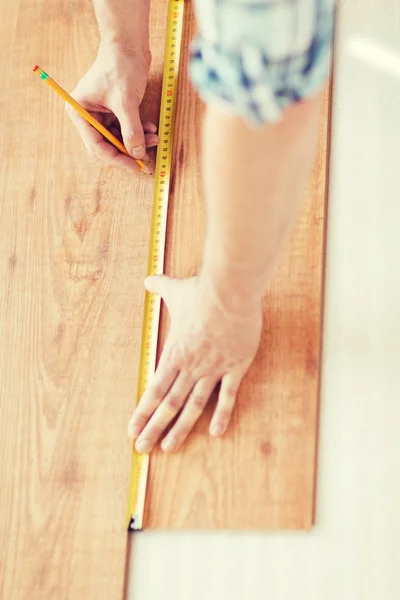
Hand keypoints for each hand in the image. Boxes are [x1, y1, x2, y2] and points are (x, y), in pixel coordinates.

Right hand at [66, 42, 158, 171]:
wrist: (129, 44)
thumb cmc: (120, 66)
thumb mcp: (126, 102)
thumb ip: (131, 131)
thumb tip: (137, 155)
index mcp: (79, 112)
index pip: (96, 147)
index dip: (117, 159)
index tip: (135, 167)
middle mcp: (88, 116)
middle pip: (108, 146)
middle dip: (128, 152)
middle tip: (146, 161)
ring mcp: (102, 115)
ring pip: (120, 139)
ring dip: (138, 142)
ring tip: (154, 139)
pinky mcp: (116, 111)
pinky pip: (128, 130)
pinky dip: (140, 132)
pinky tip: (152, 130)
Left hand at [128, 274, 261, 452]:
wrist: (229, 292)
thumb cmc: (201, 292)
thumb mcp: (176, 290)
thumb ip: (160, 287)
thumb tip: (148, 278)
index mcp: (174, 353)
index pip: (154, 389)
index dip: (143, 411)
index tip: (132, 429)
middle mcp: (191, 366)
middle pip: (170, 404)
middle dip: (154, 427)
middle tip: (143, 447)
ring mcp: (213, 369)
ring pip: (194, 405)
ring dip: (181, 428)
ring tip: (170, 447)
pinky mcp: (235, 367)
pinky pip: (227, 396)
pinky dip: (221, 415)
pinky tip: (215, 433)